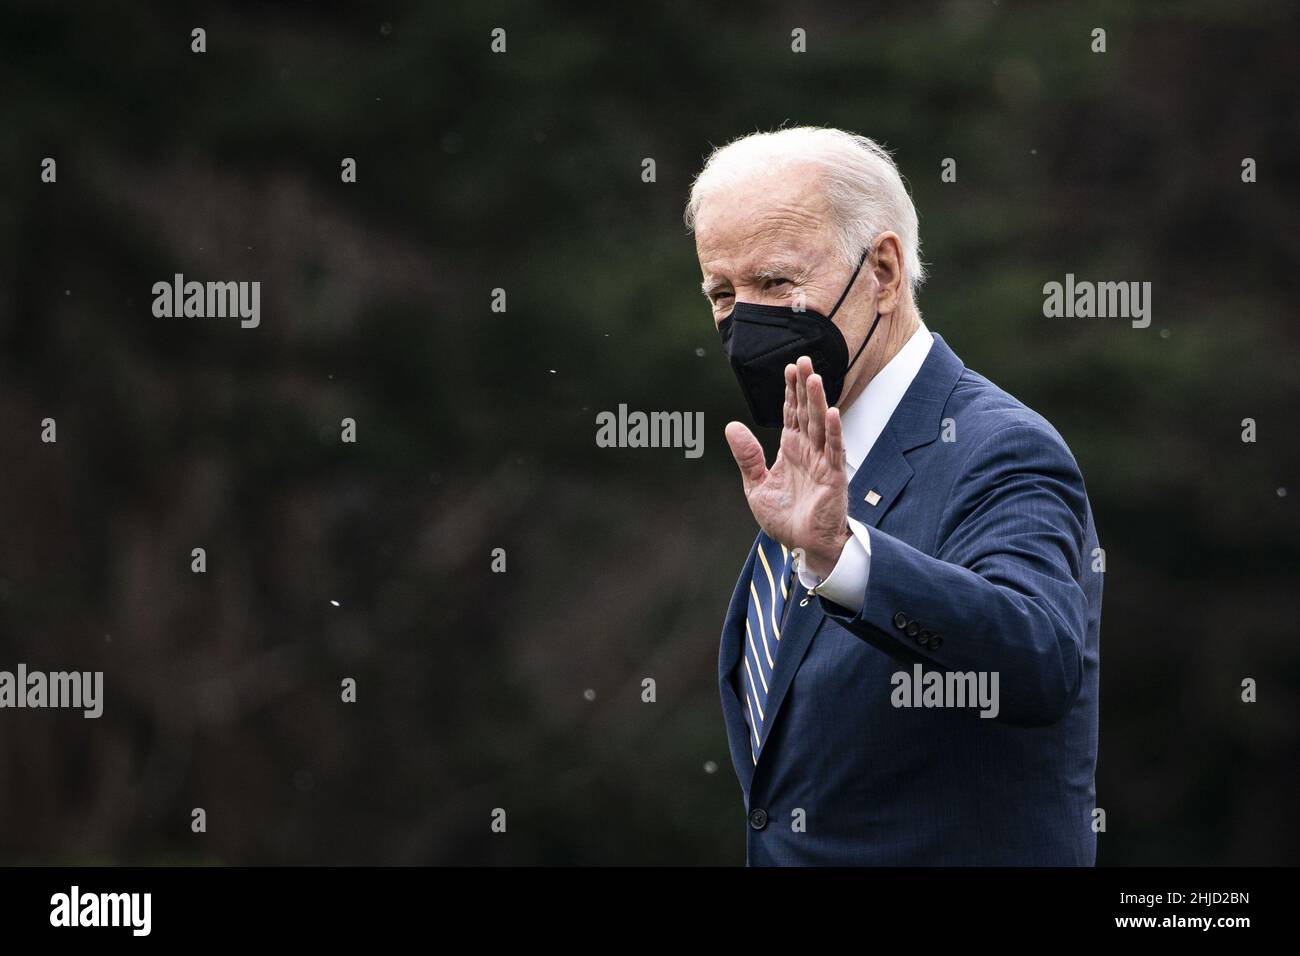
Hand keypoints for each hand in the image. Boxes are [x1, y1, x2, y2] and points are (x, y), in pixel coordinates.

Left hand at [725, 355, 850, 578]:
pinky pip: (834, 450)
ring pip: (820, 426)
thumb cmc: (785, 519)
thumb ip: (747, 456)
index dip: (790, 392)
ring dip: (818, 402)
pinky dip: (832, 432)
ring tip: (815, 377)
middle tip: (804, 360)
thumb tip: (732, 426)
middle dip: (805, 387)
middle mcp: (808, 452)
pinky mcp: (834, 477)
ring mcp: (823, 462)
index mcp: (791, 451)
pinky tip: (830, 413)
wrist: (803, 546)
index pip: (792, 415)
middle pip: (807, 412)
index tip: (789, 368)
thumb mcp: (756, 486)